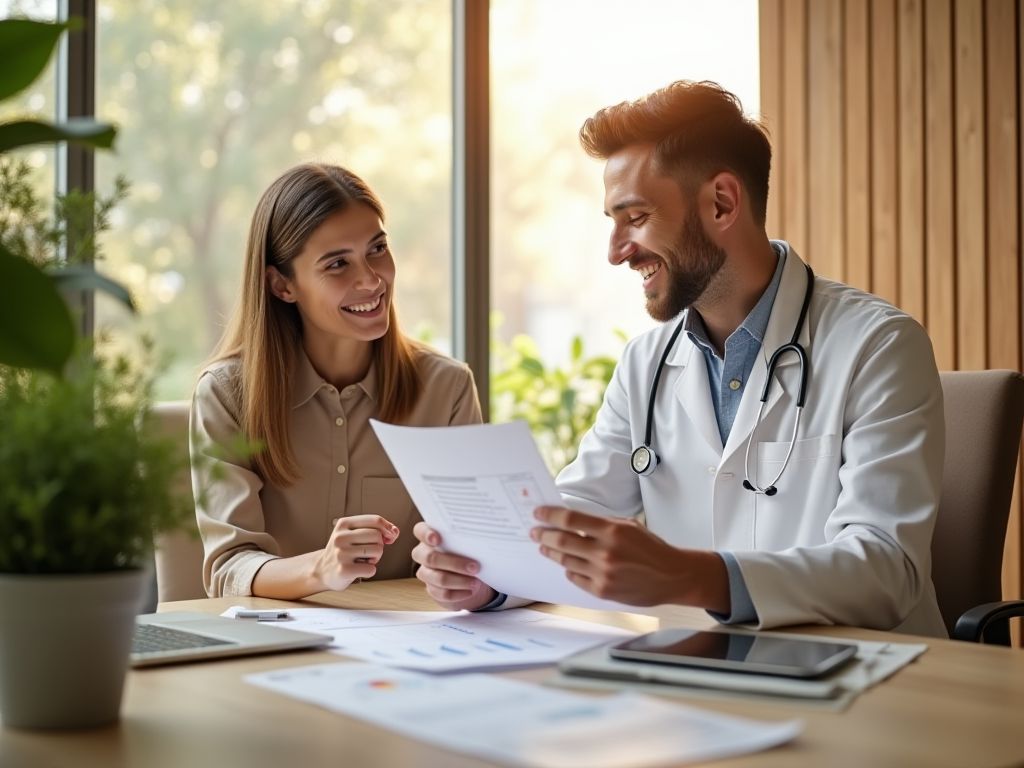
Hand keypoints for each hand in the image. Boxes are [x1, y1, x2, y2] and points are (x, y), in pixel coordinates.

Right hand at [314, 515, 399, 591]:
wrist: (322, 571)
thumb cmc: (344, 551)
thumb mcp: (354, 534)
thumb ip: (376, 529)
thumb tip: (395, 531)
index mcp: (343, 524)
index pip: (375, 520)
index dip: (388, 528)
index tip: (390, 536)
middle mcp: (340, 537)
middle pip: (377, 536)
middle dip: (380, 545)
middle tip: (370, 552)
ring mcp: (341, 554)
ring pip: (377, 551)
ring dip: (376, 558)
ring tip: (364, 560)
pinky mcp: (344, 570)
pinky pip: (372, 569)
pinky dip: (370, 571)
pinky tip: (359, 570)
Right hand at [411, 522, 497, 610]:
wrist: (468, 574)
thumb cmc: (468, 551)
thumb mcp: (468, 543)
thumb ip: (467, 539)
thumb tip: (480, 540)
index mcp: (429, 536)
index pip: (420, 531)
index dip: (426, 534)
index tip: (437, 539)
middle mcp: (423, 553)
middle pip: (430, 558)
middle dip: (454, 563)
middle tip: (475, 567)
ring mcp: (425, 572)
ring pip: (438, 578)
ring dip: (460, 581)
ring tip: (476, 582)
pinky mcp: (432, 589)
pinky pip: (442, 593)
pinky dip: (459, 593)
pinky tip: (470, 591)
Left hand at [531, 506, 728, 610]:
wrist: (672, 576)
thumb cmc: (651, 548)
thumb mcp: (628, 526)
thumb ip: (601, 523)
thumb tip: (572, 520)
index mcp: (612, 531)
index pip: (571, 520)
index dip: (550, 515)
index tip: (538, 513)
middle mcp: (605, 552)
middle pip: (562, 541)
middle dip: (544, 535)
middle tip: (534, 532)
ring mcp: (602, 573)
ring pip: (566, 561)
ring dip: (552, 553)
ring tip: (545, 547)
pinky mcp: (602, 591)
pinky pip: (575, 578)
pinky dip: (569, 569)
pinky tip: (566, 564)